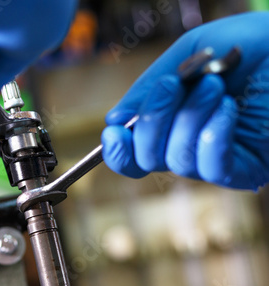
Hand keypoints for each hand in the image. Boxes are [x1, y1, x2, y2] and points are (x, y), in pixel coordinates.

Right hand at [101, 12, 268, 189]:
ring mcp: (213, 159)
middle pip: (146, 158)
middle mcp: (185, 146)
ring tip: (213, 84)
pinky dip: (213, 135)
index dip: (118, 149)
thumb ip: (147, 87)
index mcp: (167, 125)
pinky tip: (227, 107)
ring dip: (190, 119)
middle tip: (174, 84)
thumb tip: (114, 121)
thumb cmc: (242, 46)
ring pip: (177, 160)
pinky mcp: (243, 168)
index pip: (132, 154)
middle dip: (154, 120)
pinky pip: (212, 167)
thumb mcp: (185, 56)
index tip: (115, 128)